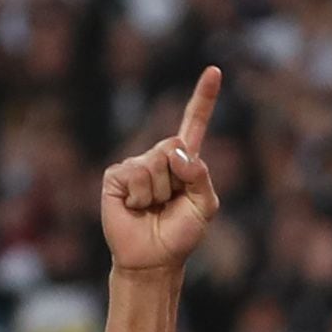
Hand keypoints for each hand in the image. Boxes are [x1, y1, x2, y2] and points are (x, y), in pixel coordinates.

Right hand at [100, 68, 222, 272]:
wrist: (152, 261)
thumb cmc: (180, 235)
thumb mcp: (205, 207)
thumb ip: (200, 176)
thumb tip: (177, 154)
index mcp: (183, 162)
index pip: (194, 124)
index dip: (203, 98)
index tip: (215, 71)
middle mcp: (158, 158)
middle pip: (174, 145)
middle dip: (177, 177)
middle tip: (168, 201)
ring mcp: (135, 166)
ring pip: (155, 162)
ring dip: (158, 192)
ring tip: (152, 209)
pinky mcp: (116, 178)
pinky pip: (136, 174)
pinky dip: (141, 196)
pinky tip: (136, 209)